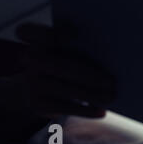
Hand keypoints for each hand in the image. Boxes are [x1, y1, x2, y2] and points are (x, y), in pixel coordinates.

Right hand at [0, 23, 115, 120]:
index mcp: (37, 40)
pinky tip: (101, 111)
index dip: (54, 32)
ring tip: (111, 96)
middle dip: (89, 75)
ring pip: (66, 90)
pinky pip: (66, 108)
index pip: (35, 32)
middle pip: (61, 67)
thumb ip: (77, 42)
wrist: (34, 86)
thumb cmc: (61, 59)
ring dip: (92, 95)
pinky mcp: (38, 104)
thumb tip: (107, 47)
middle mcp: (31, 60)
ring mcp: (32, 83)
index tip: (75, 33)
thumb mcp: (63, 47)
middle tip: (111, 82)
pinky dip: (86, 110)